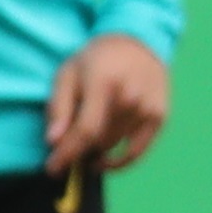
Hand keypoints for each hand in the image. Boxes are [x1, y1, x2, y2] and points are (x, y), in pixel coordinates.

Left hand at [47, 35, 168, 175]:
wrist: (135, 44)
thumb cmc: (94, 62)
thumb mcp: (67, 74)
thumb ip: (58, 107)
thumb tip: (53, 141)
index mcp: (104, 82)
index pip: (86, 130)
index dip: (67, 153)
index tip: (52, 168)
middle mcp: (130, 96)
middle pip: (98, 140)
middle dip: (78, 148)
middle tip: (66, 146)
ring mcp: (147, 108)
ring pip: (113, 146)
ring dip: (96, 150)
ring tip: (86, 138)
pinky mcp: (159, 117)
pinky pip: (137, 152)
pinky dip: (119, 162)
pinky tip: (104, 161)